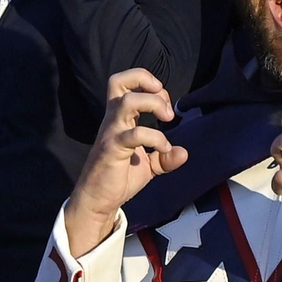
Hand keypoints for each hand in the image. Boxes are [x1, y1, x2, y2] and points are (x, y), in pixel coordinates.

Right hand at [65, 69, 188, 255]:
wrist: (98, 200)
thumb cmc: (119, 177)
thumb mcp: (147, 166)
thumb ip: (164, 157)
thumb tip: (183, 152)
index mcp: (119, 117)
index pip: (127, 83)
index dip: (151, 86)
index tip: (166, 106)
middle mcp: (113, 119)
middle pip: (119, 81)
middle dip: (146, 82)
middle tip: (165, 106)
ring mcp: (112, 133)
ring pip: (127, 101)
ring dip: (153, 103)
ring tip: (168, 118)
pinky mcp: (113, 149)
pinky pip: (135, 134)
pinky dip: (155, 137)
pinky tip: (164, 148)